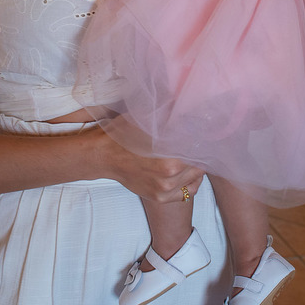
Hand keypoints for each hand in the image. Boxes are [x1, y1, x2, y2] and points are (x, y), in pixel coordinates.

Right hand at [87, 128, 204, 203]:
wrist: (103, 156)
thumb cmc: (123, 135)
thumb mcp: (147, 120)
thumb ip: (170, 118)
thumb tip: (189, 107)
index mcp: (170, 159)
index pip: (199, 150)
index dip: (202, 139)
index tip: (200, 132)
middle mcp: (170, 178)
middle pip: (200, 165)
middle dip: (199, 152)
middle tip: (196, 142)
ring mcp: (164, 190)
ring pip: (195, 179)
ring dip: (196, 167)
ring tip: (190, 156)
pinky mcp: (160, 198)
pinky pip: (187, 193)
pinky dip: (191, 182)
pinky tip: (186, 172)